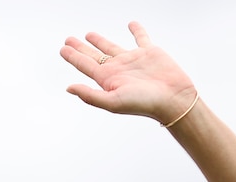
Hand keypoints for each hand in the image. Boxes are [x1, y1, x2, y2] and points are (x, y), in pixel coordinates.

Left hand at [59, 21, 197, 124]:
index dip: (73, 57)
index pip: (85, 65)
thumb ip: (90, 96)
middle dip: (81, 48)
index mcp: (108, 80)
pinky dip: (136, 30)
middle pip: (94, 55)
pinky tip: (131, 24)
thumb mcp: (113, 101)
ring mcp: (133, 60)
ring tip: (88, 34)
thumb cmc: (144, 103)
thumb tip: (68, 88)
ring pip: (111, 46)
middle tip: (68, 40)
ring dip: (100, 40)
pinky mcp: (149, 52)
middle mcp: (118, 69)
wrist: (173, 99)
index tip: (62, 49)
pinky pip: (141, 38)